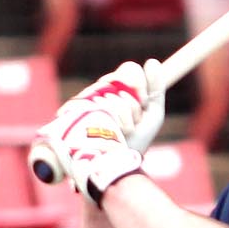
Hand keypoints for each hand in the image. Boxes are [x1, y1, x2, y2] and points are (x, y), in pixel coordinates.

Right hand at [38, 63, 164, 204]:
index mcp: (116, 89)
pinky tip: (119, 132)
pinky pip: (96, 105)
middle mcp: (99, 93)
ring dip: (125, 116)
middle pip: (116, 80)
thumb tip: (151, 61)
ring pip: (108, 94)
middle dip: (131, 103)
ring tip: (125, 132)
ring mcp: (84, 103)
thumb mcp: (152, 115)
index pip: (128, 70)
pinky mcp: (72, 114)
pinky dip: (116, 120)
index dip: (138, 82)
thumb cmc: (135, 142)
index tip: (144, 100)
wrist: (118, 165)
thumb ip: (156, 89)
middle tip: (134, 122)